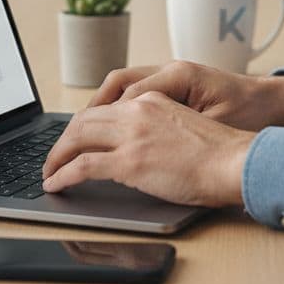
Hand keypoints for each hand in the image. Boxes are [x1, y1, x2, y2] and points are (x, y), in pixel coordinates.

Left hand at [41, 91, 253, 206]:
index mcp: (151, 99)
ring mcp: (131, 135)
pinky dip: (62, 175)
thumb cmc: (219, 152)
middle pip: (83, 120)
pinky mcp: (129, 161)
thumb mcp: (184, 125)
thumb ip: (157, 127)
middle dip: (63, 140)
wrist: (234, 161)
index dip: (82, 125)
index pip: (104, 107)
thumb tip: (140, 146)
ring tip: (49, 172)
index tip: (74, 139)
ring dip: (57, 156)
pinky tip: (56, 184)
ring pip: (76, 138)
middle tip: (54, 157)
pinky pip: (81, 166)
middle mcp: (137, 111)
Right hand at [89, 61, 283, 131]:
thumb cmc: (253, 114)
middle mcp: (172, 70)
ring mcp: (173, 76)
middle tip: (69, 140)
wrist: (280, 104)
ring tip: (81, 133)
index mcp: (179, 75)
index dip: (103, 121)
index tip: (84, 145)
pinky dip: (119, 106)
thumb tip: (132, 142)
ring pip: (123, 85)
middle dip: (90, 112)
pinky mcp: (178, 87)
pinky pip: (137, 91)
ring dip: (102, 107)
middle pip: (117, 83)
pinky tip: (112, 127)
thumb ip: (171, 132)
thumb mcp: (212, 128)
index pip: (127, 94)